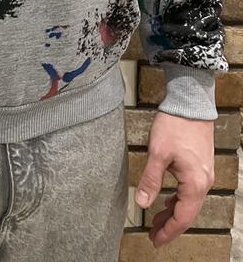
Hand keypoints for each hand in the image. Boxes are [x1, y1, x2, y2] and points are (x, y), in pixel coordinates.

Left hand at [135, 111, 214, 247]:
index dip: (168, 231)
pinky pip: (190, 190)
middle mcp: (203, 182)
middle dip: (170, 225)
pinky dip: (178, 199)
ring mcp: (204, 173)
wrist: (190, 103)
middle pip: (187, 213)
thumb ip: (150, 180)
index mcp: (195, 183)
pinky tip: (167, 200)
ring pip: (189, 202)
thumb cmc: (175, 125)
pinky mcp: (200, 165)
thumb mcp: (158, 153)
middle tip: (154, 235)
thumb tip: (141, 202)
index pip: (183, 218)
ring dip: (173, 212)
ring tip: (157, 220)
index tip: (155, 240)